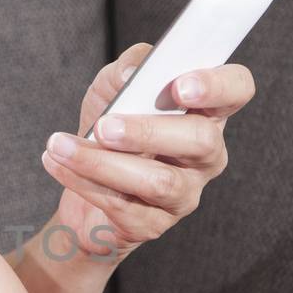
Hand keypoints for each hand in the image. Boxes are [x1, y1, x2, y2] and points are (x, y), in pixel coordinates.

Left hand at [40, 41, 255, 260]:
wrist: (79, 184)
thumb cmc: (108, 127)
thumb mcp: (113, 88)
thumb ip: (128, 69)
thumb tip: (133, 72)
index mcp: (206, 112)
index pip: (237, 90)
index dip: (218, 86)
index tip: (180, 87)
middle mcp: (206, 154)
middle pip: (201, 141)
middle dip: (148, 131)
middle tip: (103, 126)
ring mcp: (184, 193)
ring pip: (158, 181)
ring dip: (103, 162)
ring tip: (60, 145)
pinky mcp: (153, 224)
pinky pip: (122, 206)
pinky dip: (82, 181)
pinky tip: (55, 162)